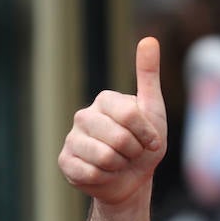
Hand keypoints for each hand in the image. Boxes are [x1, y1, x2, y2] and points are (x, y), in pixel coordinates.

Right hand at [59, 37, 167, 220]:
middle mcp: (84, 115)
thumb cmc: (144, 146)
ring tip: (119, 163)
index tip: (151, 141)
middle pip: (118, 138)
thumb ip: (148, 77)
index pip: (130, 116)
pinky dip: (105, 178)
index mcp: (105, 100)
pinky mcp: (65, 162)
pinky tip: (104, 174)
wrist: (132, 181)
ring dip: (120, 166)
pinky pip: (89, 172)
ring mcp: (72, 138)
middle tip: (132, 154)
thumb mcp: (153, 111)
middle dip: (133, 153)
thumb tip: (149, 39)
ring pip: (104, 157)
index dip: (147, 135)